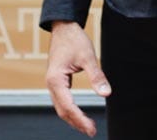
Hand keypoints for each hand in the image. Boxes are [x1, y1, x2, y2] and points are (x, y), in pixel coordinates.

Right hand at [44, 21, 111, 136]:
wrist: (63, 26)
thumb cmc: (74, 39)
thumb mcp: (88, 57)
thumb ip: (97, 76)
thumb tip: (106, 93)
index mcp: (56, 80)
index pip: (68, 106)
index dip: (80, 119)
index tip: (91, 128)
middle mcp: (51, 84)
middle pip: (62, 110)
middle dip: (76, 122)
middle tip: (92, 131)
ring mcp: (52, 83)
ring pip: (61, 107)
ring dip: (73, 118)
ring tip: (87, 126)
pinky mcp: (57, 80)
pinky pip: (62, 100)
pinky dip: (70, 109)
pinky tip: (79, 114)